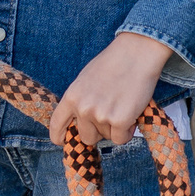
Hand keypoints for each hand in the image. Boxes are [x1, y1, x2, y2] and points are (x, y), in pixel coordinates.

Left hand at [49, 33, 174, 147]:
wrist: (137, 53)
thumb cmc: (113, 63)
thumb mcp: (86, 80)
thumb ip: (80, 100)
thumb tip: (79, 121)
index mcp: (71, 97)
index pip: (57, 125)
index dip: (60, 137)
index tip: (64, 142)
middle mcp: (83, 109)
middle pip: (86, 137)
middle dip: (98, 132)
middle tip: (110, 115)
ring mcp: (101, 115)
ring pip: (107, 137)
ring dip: (116, 128)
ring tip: (123, 105)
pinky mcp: (120, 121)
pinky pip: (121, 139)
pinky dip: (128, 131)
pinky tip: (132, 114)